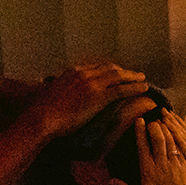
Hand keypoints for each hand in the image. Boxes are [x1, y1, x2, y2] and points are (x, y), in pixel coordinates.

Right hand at [32, 61, 147, 137]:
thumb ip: (60, 89)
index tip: (119, 73)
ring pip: (119, 77)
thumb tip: (57, 92)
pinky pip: (121, 90)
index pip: (97, 67)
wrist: (41, 117)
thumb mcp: (51, 93)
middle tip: (135, 75)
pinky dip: (134, 88)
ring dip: (133, 77)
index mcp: (73, 72)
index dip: (110, 70)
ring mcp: (92, 84)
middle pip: (110, 68)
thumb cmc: (43, 111)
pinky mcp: (98, 97)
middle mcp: (84, 73)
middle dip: (125, 72)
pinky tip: (143, 89)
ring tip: (144, 80)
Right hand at [116, 117, 185, 184]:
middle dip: (154, 126)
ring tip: (162, 122)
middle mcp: (161, 164)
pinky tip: (175, 132)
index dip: (140, 131)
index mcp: (148, 171)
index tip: (138, 121)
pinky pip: (181, 147)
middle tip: (151, 120)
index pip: (142, 146)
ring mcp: (175, 163)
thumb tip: (110, 181)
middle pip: (157, 139)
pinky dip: (177, 137)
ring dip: (166, 129)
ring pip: (170, 140)